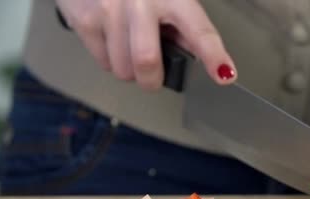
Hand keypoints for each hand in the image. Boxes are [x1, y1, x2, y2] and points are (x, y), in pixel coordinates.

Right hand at [56, 0, 236, 89]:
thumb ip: (185, 26)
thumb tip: (202, 58)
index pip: (198, 30)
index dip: (214, 56)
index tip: (224, 75)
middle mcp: (140, 1)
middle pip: (147, 61)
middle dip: (152, 79)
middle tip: (153, 75)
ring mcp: (109, 10)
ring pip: (123, 69)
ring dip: (129, 69)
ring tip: (128, 44)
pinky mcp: (85, 19)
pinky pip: (103, 63)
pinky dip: (110, 60)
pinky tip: (112, 37)